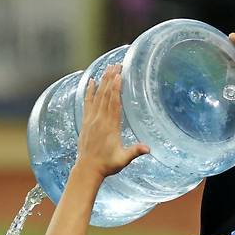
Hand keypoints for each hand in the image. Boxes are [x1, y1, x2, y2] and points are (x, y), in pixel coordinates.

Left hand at [76, 65, 149, 180]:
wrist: (87, 170)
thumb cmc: (107, 165)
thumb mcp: (123, 159)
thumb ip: (135, 152)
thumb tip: (148, 149)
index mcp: (110, 127)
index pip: (113, 103)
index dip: (116, 88)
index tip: (119, 74)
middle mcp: (99, 121)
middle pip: (105, 95)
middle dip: (110, 79)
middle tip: (116, 64)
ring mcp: (91, 120)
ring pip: (97, 96)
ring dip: (102, 81)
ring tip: (107, 68)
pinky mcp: (85, 122)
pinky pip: (87, 103)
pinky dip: (89, 92)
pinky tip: (91, 81)